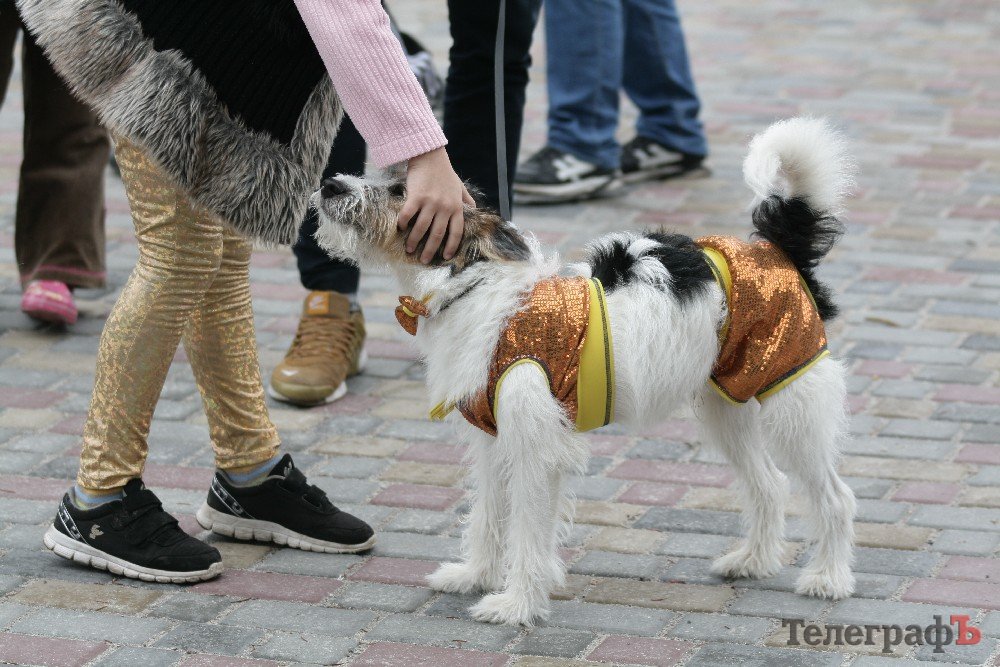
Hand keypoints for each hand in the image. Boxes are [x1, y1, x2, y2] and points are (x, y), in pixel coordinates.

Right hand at [397, 147, 475, 263]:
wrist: (430, 156)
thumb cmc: (445, 173)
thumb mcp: (460, 187)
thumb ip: (467, 200)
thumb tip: (474, 211)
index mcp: (456, 207)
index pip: (456, 232)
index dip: (452, 246)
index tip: (447, 257)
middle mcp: (445, 207)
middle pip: (438, 235)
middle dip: (431, 250)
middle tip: (424, 260)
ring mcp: (430, 202)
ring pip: (422, 228)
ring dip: (414, 241)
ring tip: (409, 249)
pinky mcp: (416, 196)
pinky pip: (408, 215)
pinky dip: (403, 223)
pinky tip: (400, 228)